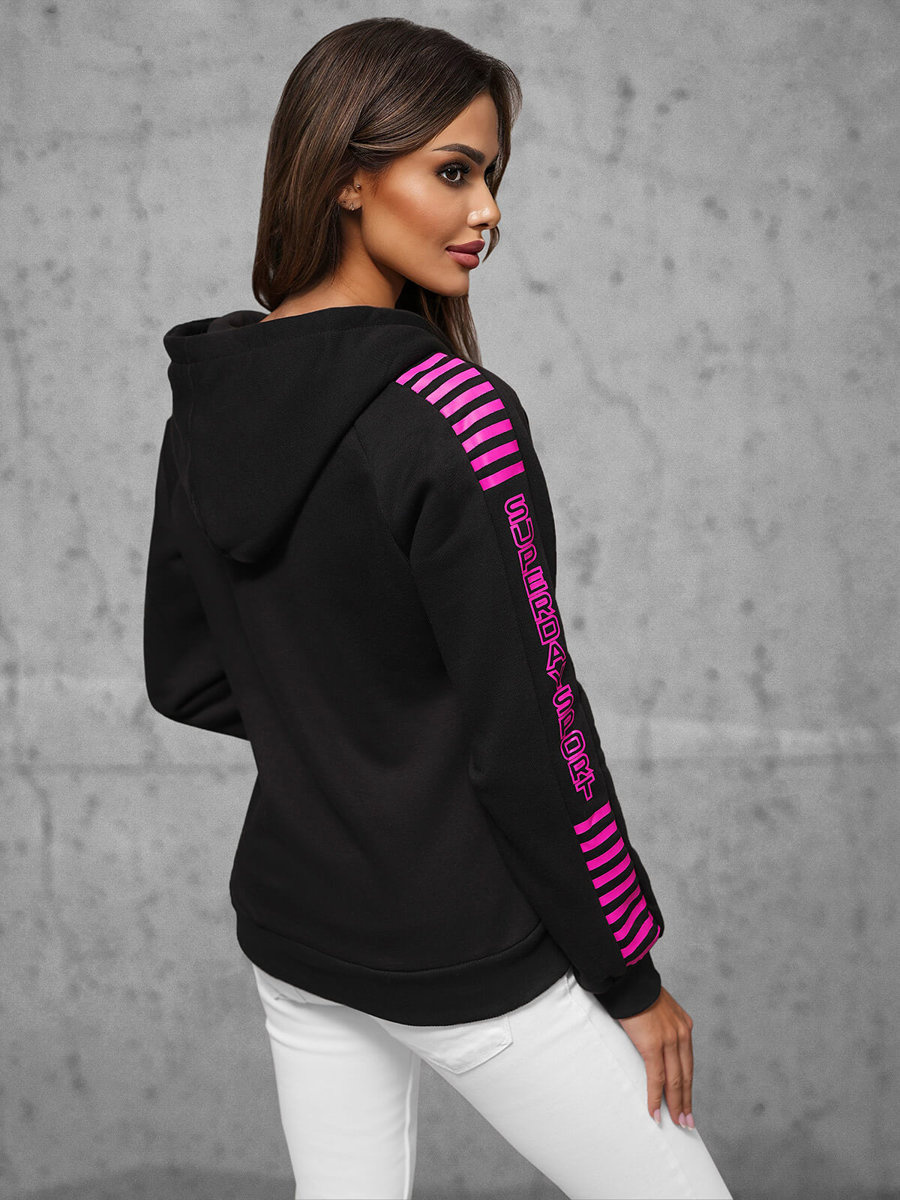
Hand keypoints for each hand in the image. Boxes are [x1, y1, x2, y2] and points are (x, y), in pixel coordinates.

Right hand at [618, 986, 694, 1128]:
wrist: (628, 979)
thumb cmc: (636, 991)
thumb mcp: (657, 1008)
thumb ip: (660, 1026)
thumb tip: (652, 1039)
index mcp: (684, 1025)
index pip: (688, 1062)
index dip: (688, 1084)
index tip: (688, 1100)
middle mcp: (681, 1034)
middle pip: (686, 1075)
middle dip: (686, 1100)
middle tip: (688, 1121)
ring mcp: (668, 1040)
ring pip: (675, 1081)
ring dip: (675, 1104)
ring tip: (677, 1122)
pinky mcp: (653, 1046)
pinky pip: (656, 1078)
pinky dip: (656, 1097)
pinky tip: (656, 1112)